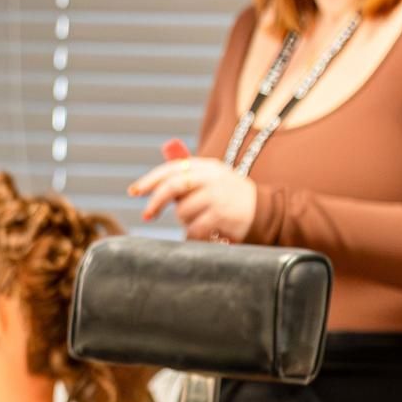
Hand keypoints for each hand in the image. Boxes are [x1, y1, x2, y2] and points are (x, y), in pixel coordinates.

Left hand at [128, 155, 256, 241]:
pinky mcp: (222, 215)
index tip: (134, 191)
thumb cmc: (231, 197)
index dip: (149, 180)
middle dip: (155, 202)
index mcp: (206, 166)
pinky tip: (206, 233)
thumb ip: (188, 180)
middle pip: (172, 186)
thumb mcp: (212, 180)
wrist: (266, 211)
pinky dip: (195, 234)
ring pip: (183, 211)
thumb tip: (153, 188)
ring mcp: (217, 196)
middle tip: (147, 214)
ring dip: (186, 221)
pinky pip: (195, 228)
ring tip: (202, 222)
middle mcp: (211, 177)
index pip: (171, 169)